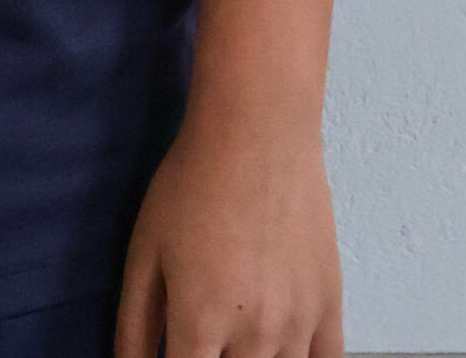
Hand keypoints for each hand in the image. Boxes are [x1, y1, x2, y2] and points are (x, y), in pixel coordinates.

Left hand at [112, 108, 344, 357]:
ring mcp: (298, 324)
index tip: (177, 353)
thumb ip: (135, 324)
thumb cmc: (192, 184)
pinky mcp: (331, 305)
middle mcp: (253, 337)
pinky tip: (281, 350)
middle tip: (207, 341)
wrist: (257, 131)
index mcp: (199, 324)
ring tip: (236, 341)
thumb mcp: (144, 251)